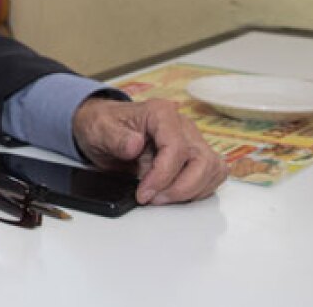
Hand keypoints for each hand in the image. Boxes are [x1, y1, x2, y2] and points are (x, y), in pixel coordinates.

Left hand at [71, 97, 225, 204]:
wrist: (105, 127)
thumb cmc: (105, 126)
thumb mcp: (99, 130)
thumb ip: (115, 138)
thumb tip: (134, 145)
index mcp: (161, 113)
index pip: (177, 148)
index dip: (163, 176)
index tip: (144, 193)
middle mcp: (182, 125)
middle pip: (202, 160)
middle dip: (180, 187)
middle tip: (154, 199)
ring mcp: (192, 140)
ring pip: (212, 168)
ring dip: (191, 190)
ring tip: (162, 197)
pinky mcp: (195, 155)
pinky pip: (213, 173)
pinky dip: (199, 189)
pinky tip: (174, 193)